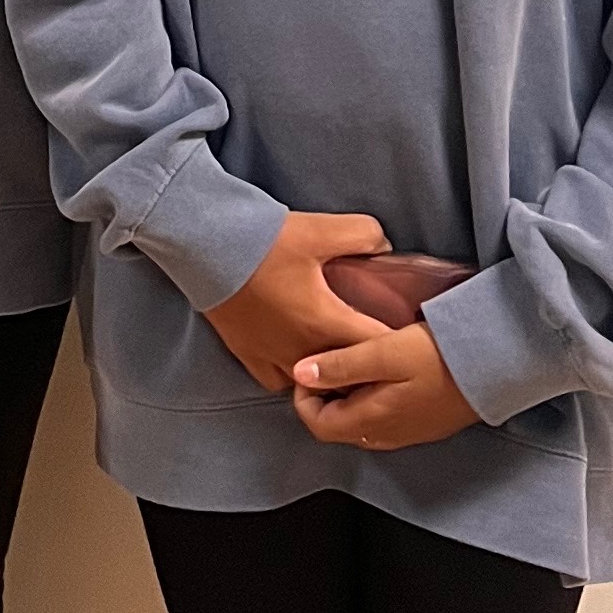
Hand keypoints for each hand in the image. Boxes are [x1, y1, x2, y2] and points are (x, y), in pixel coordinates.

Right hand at [204, 210, 394, 394]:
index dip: (399, 344)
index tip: (407, 336)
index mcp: (327, 323)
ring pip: (314, 384)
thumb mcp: (322, 229)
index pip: (378, 348)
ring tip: (339, 356)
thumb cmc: (264, 241)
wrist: (205, 247)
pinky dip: (293, 375)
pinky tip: (298, 358)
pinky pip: (280, 381)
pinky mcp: (248, 356)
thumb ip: (365, 235)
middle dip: (367, 363)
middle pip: (349, 375)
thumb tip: (383, 248)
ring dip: (331, 375)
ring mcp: (274, 358)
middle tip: (377, 347)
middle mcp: (304, 351)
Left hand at [291, 318, 477, 449]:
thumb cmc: (440, 357)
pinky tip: (380, 369)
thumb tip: (299, 374)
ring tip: (352, 358)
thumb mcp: (383, 353)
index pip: (317, 425)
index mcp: (371, 423)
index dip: (303, 396)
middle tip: (329, 357)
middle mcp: (386, 436)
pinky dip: (369, 396)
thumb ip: (340, 365)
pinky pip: (383, 416)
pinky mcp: (424, 423)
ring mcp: (407, 432)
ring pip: (359, 420)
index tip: (310, 365)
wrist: (496, 365)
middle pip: (336, 425)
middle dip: (324, 394)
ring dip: (347, 394)